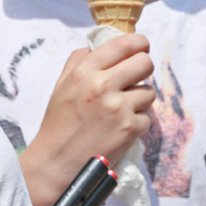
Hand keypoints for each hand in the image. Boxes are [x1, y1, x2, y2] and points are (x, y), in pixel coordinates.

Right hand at [20, 33, 155, 205]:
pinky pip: (147, 117)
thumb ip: (78, 61)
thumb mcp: (61, 85)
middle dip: (143, 69)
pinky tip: (120, 129)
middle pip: (145, 63)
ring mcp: (118, 108)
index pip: (123, 44)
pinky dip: (137, 123)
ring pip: (149, 92)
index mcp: (85, 71)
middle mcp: (103, 85)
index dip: (139, 42)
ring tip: (122, 110)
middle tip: (136, 78)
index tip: (142, 46)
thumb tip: (97, 44)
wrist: (57, 163)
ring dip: (140, 100)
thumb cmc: (58, 123)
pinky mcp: (130, 129)